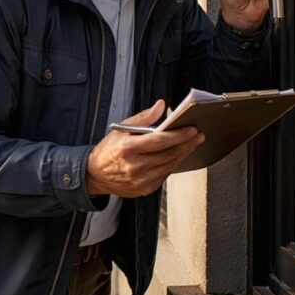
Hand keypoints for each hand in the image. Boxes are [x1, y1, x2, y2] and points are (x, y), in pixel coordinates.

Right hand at [86, 100, 204, 197]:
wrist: (95, 175)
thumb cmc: (109, 150)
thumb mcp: (121, 129)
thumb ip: (143, 117)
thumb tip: (160, 106)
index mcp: (127, 147)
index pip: (159, 140)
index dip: (179, 135)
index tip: (192, 129)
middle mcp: (134, 165)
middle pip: (168, 154)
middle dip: (187, 144)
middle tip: (198, 136)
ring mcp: (140, 180)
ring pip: (170, 166)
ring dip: (183, 154)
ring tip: (191, 144)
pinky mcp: (144, 189)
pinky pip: (165, 176)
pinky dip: (172, 165)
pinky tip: (177, 156)